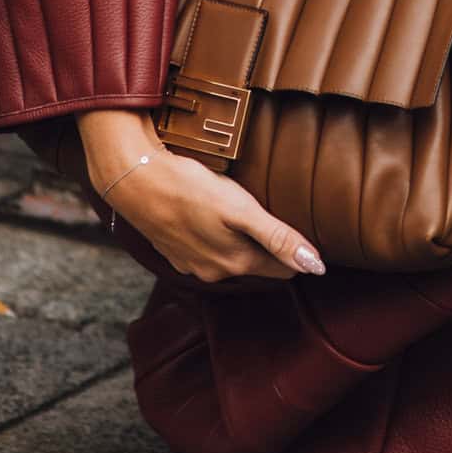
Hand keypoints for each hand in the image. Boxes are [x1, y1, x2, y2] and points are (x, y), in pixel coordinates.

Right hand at [76, 107, 324, 281]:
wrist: (135, 181)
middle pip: (258, 265)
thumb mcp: (241, 210)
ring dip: (243, 243)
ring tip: (251, 219)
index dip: (297, 252)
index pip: (284, 269)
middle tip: (283, 223)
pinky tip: (214, 218)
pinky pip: (206, 251)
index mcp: (237, 263)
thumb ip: (279, 238)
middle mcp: (215, 272)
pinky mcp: (174, 251)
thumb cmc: (190, 190)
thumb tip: (316, 266)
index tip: (306, 235)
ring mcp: (191, 264)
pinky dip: (215, 238)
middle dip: (272, 250)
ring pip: (231, 259)